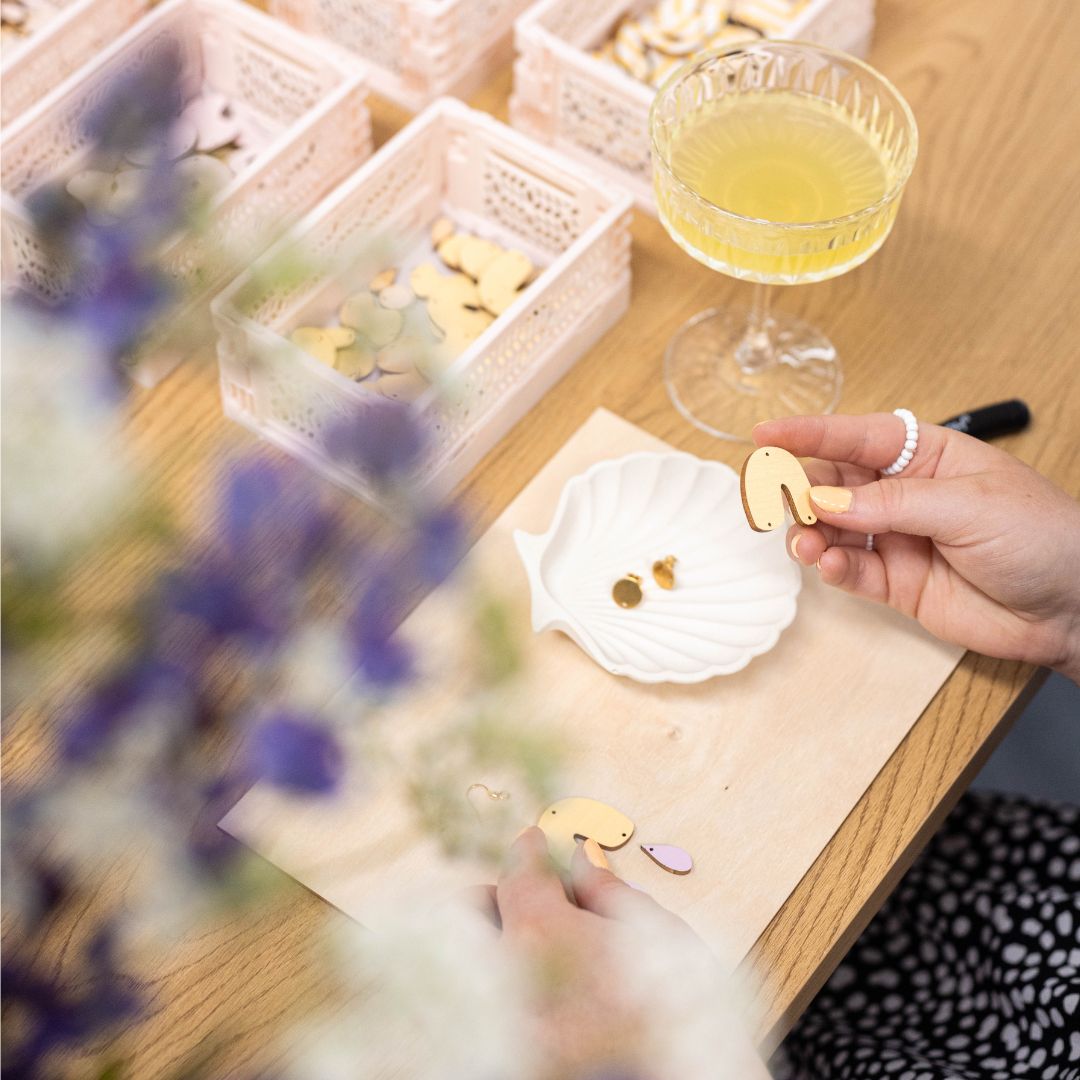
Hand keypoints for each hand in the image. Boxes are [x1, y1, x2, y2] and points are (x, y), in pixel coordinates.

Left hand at [468, 826, 769, 1079]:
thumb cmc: (683, 1009)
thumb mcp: (657, 933)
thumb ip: (607, 891)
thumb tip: (582, 859)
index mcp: (543, 933)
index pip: (518, 877)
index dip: (527, 852)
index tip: (533, 841)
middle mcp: (509, 978)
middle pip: (466, 919)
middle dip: (492, 900)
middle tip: (531, 901)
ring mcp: (508, 1023)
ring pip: (476, 965)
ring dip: (497, 946)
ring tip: (542, 949)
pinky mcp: (520, 1056)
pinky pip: (491, 1011)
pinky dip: (509, 991)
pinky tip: (546, 989)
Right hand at [753, 413, 1079, 681]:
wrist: (1073, 607)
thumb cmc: (1042, 537)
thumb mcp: (969, 506)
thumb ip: (893, 504)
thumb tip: (826, 499)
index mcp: (927, 456)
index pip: (857, 437)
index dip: (809, 433)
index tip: (764, 431)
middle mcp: (904, 494)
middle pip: (832, 483)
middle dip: (799, 489)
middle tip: (777, 500)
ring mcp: (897, 539)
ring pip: (832, 528)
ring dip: (811, 532)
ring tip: (808, 543)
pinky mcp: (896, 583)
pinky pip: (850, 570)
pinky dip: (832, 567)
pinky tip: (830, 565)